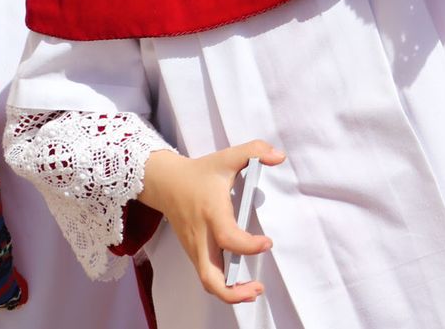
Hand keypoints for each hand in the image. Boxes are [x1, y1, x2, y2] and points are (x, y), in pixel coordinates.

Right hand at [138, 141, 285, 304]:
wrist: (166, 183)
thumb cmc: (200, 172)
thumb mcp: (228, 156)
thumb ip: (255, 150)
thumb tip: (279, 156)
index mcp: (211, 212)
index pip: (228, 238)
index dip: (248, 246)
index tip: (267, 242)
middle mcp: (201, 236)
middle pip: (210, 276)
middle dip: (233, 291)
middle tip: (258, 288)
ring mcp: (195, 247)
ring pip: (207, 281)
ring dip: (229, 293)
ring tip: (254, 290)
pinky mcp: (194, 252)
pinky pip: (207, 275)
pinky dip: (223, 285)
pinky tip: (241, 282)